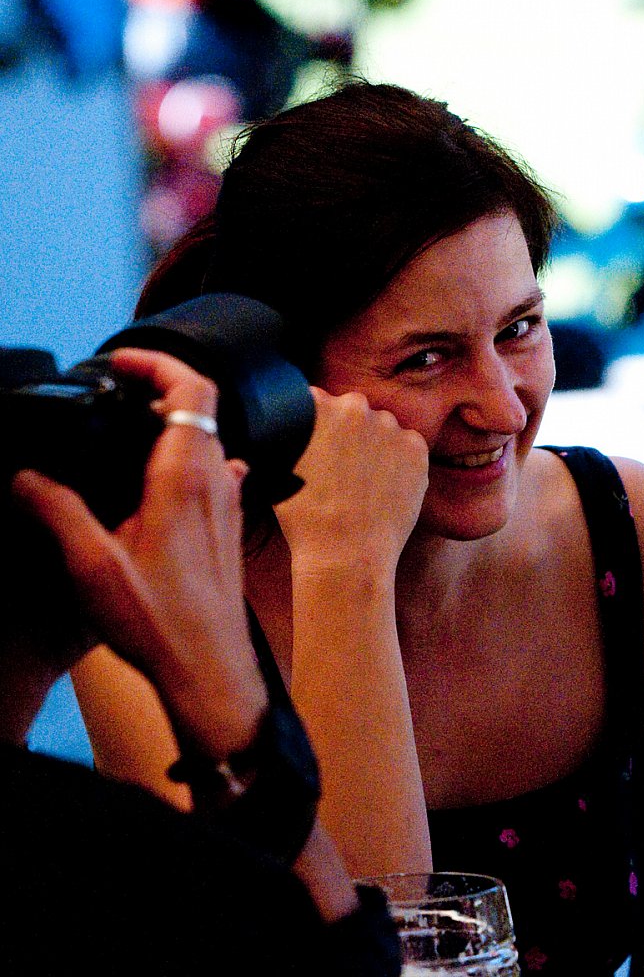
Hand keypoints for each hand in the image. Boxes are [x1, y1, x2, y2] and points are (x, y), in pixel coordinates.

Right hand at [10, 349, 266, 756]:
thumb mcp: (90, 562)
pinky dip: (186, 460)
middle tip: (115, 392)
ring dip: (171, 427)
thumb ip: (56, 509)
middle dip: (157, 390)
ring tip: (127, 431)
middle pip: (200, 410)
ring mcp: (231, 504)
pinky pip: (215, 473)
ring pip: (209, 441)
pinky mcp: (231, 526)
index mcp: (187, 477)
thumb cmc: (160, 621)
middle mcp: (218, 482)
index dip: (159, 362)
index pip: (193, 390)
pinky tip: (160, 480)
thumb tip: (25, 476)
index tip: (121, 361)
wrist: (208, 668)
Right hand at [272, 386, 428, 572]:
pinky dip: (401, 462)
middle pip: (353, 411)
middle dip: (349, 432)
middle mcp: (354, 406)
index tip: (321, 446)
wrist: (346, 554)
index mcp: (315, 405)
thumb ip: (291, 436)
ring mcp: (389, 425)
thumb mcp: (279, 468)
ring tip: (365, 483)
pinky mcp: (416, 447)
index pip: (318, 401)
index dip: (319, 425)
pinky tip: (386, 487)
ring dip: (377, 445)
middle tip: (343, 468)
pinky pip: (409, 446)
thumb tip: (291, 428)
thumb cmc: (305, 519)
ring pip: (383, 428)